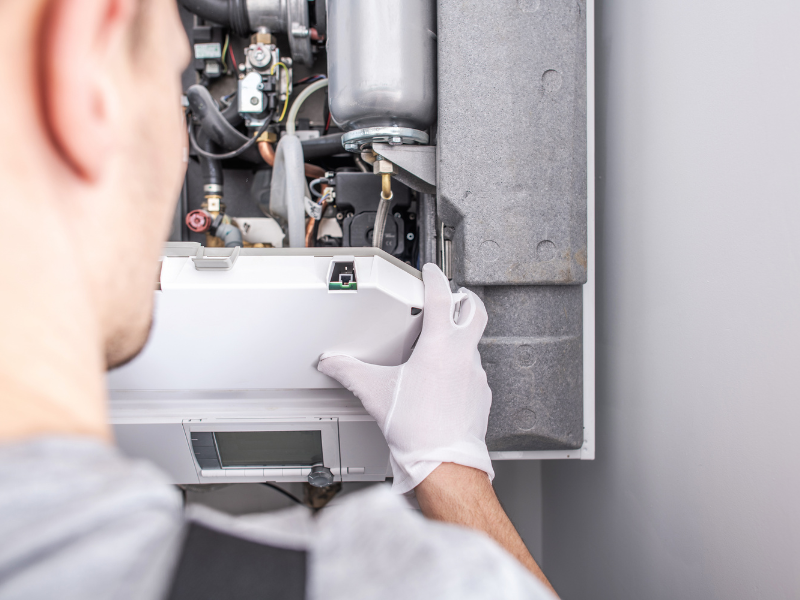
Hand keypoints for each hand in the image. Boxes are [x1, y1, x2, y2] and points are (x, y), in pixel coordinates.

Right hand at [317, 263, 492, 492]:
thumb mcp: (376, 394)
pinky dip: (460, 367)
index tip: (432, 272)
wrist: (445, 463)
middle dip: (466, 298)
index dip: (436, 278)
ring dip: (459, 338)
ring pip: (473, 344)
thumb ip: (349, 372)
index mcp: (440, 346)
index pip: (442, 297)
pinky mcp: (481, 394)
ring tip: (438, 346)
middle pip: (475, 311)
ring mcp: (476, 375)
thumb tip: (332, 363)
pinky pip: (473, 371)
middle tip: (454, 296)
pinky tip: (444, 380)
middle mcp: (463, 356)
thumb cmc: (418, 430)